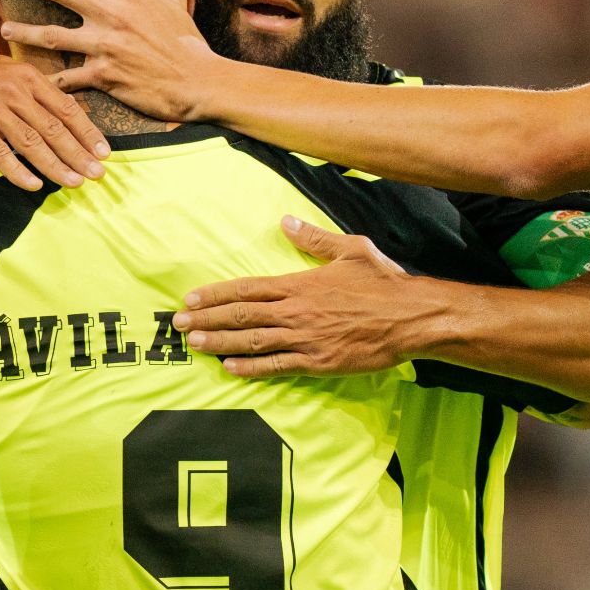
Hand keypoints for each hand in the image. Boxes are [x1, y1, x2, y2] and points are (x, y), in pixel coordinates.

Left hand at [0, 0, 224, 121]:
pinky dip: (48, 80)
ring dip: (25, 31)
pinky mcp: (102, 76)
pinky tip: (29, 81)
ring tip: (4, 27)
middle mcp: (112, 16)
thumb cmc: (187, 43)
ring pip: (54, 35)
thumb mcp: (178, 3)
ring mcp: (105, 47)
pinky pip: (67, 78)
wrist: (196, 83)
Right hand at [0, 52, 106, 190]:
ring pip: (31, 142)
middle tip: (97, 175)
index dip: (88, 132)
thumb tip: (69, 110)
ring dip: (55, 166)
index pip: (66, 107)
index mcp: (26, 76)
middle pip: (53, 127)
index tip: (104, 153)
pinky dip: (18, 171)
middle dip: (78, 154)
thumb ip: (35, 89)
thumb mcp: (4, 73)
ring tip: (73, 183)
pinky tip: (33, 186)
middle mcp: (12, 88)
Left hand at [175, 216, 420, 376]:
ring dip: (220, 343)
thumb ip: (314, 238)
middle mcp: (296, 311)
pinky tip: (229, 368)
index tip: (191, 299)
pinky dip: (251, 368)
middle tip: (178, 326)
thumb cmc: (383, 283)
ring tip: (195, 344)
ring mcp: (305, 339)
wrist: (411, 318)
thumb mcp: (350, 249)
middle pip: (242, 315)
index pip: (247, 288)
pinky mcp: (318, 363)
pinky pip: (277, 367)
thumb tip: (285, 221)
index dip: (215, 294)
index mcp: (300, 284)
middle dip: (207, 320)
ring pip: (253, 341)